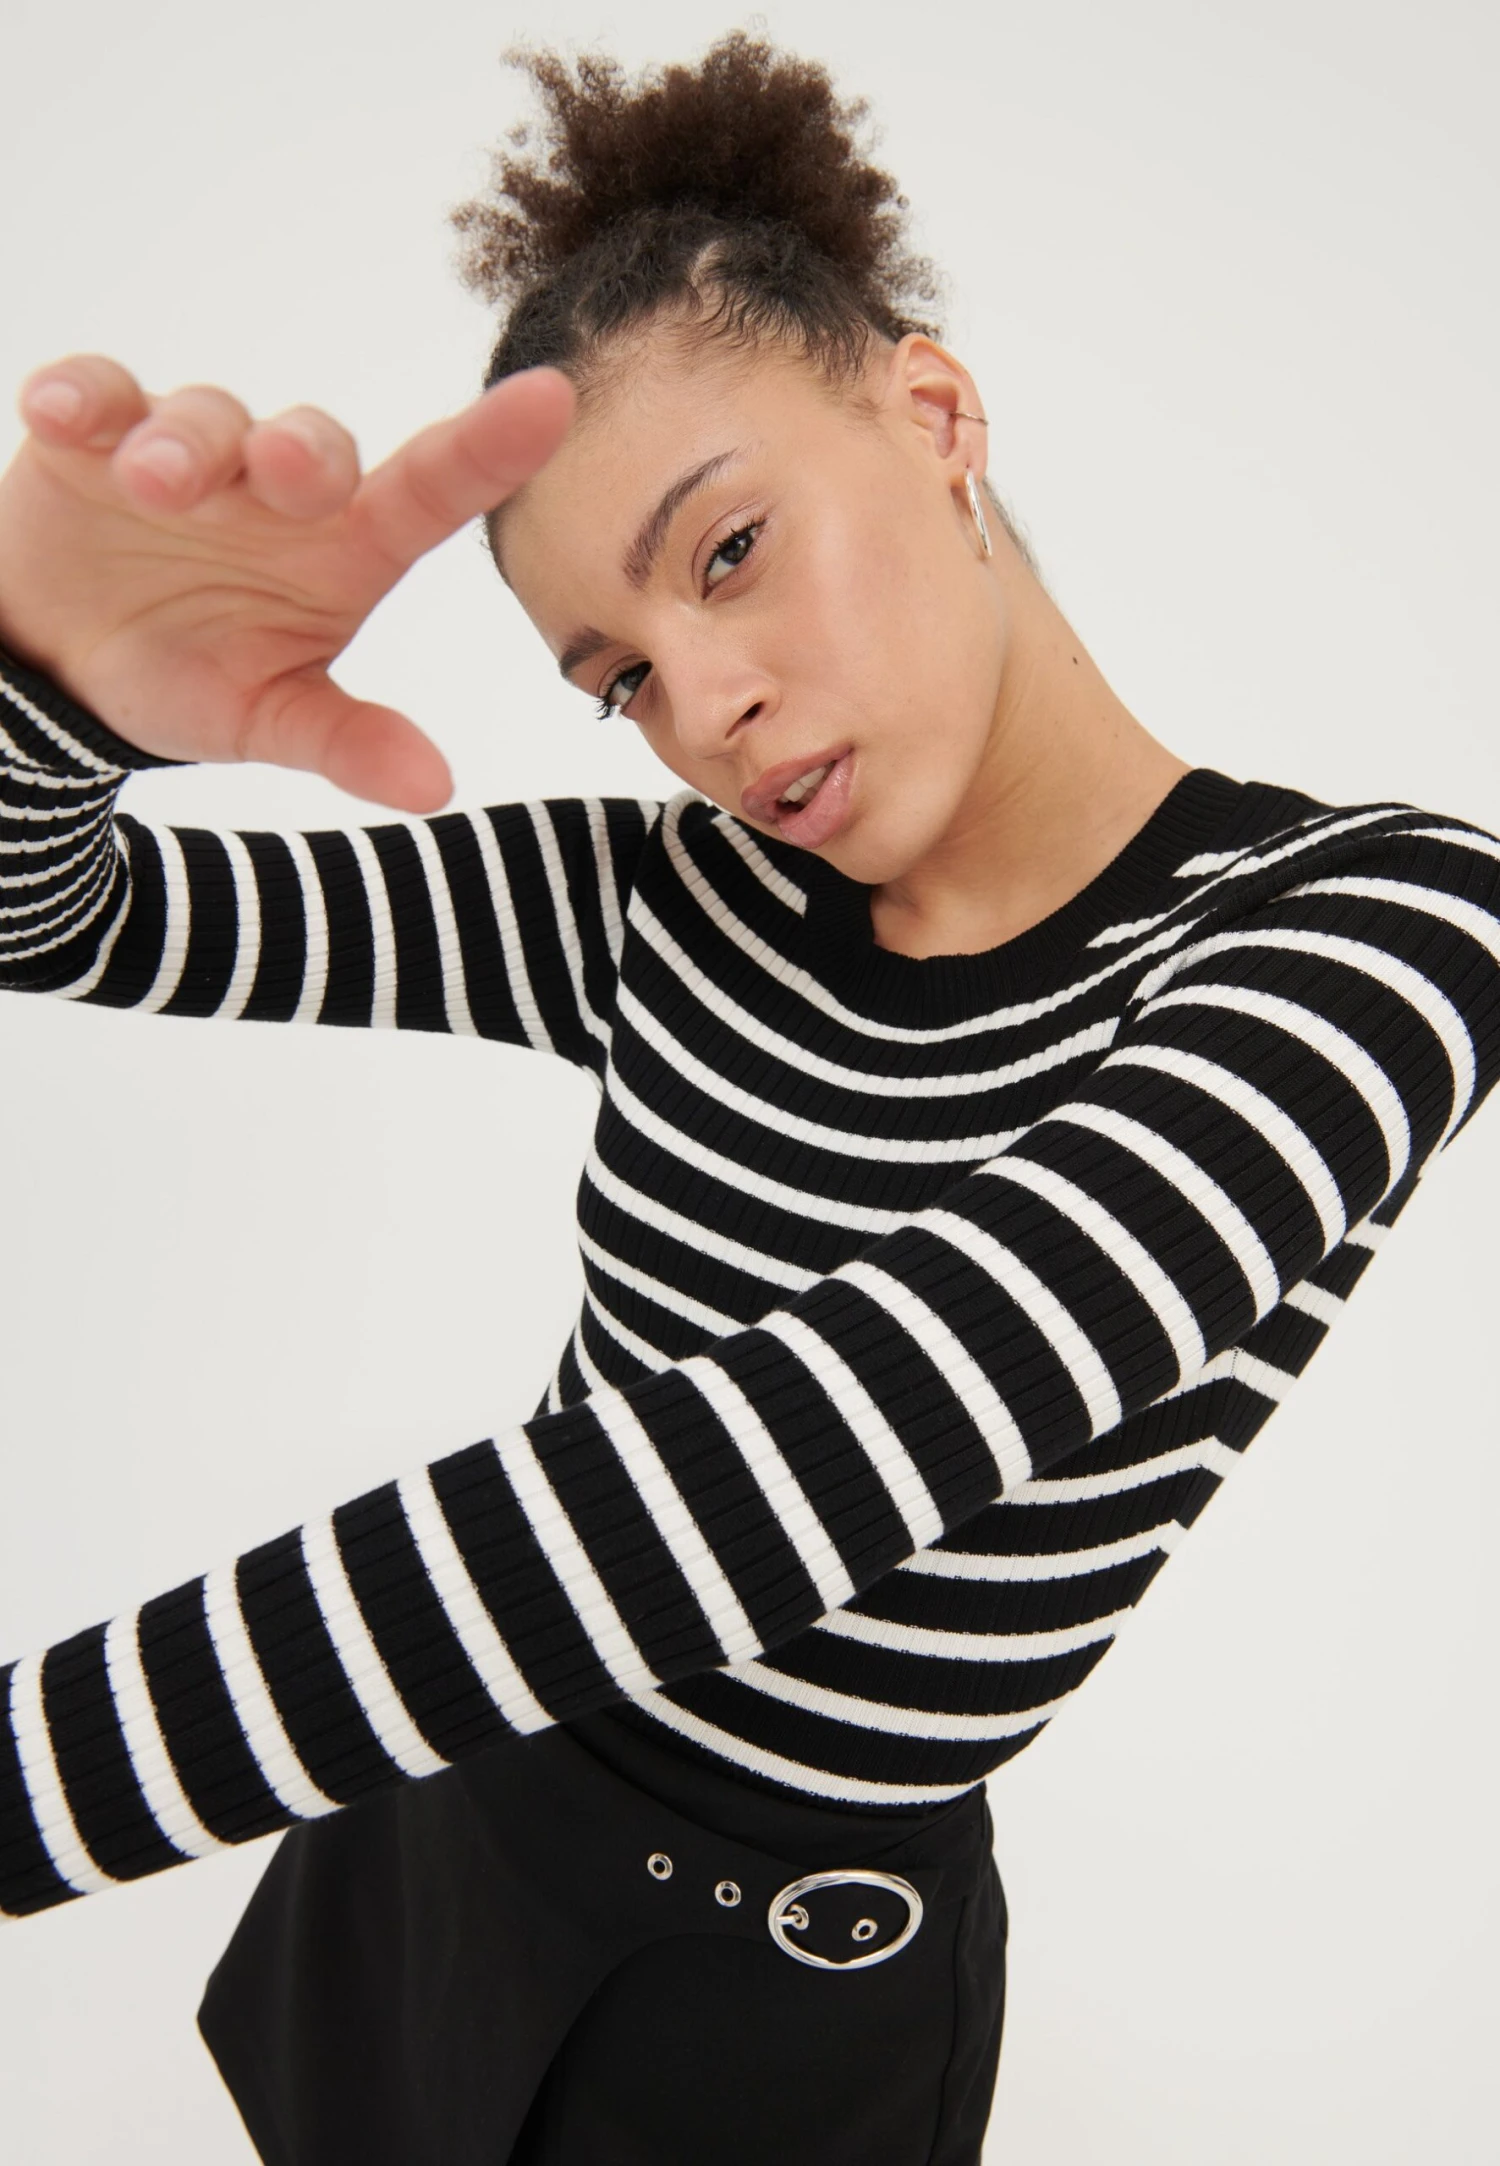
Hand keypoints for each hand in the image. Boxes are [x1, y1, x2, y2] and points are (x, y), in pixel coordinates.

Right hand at [0, 358, 575, 811]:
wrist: (61, 666)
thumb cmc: (188, 675)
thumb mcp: (265, 718)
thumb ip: (345, 743)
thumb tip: (435, 789)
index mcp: (342, 547)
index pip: (429, 490)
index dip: (490, 446)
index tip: (552, 400)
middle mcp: (273, 486)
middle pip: (311, 443)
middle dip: (302, 454)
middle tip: (289, 478)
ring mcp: (187, 449)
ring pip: (203, 418)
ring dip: (183, 446)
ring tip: (153, 485)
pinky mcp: (94, 431)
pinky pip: (94, 394)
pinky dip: (81, 399)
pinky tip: (64, 418)